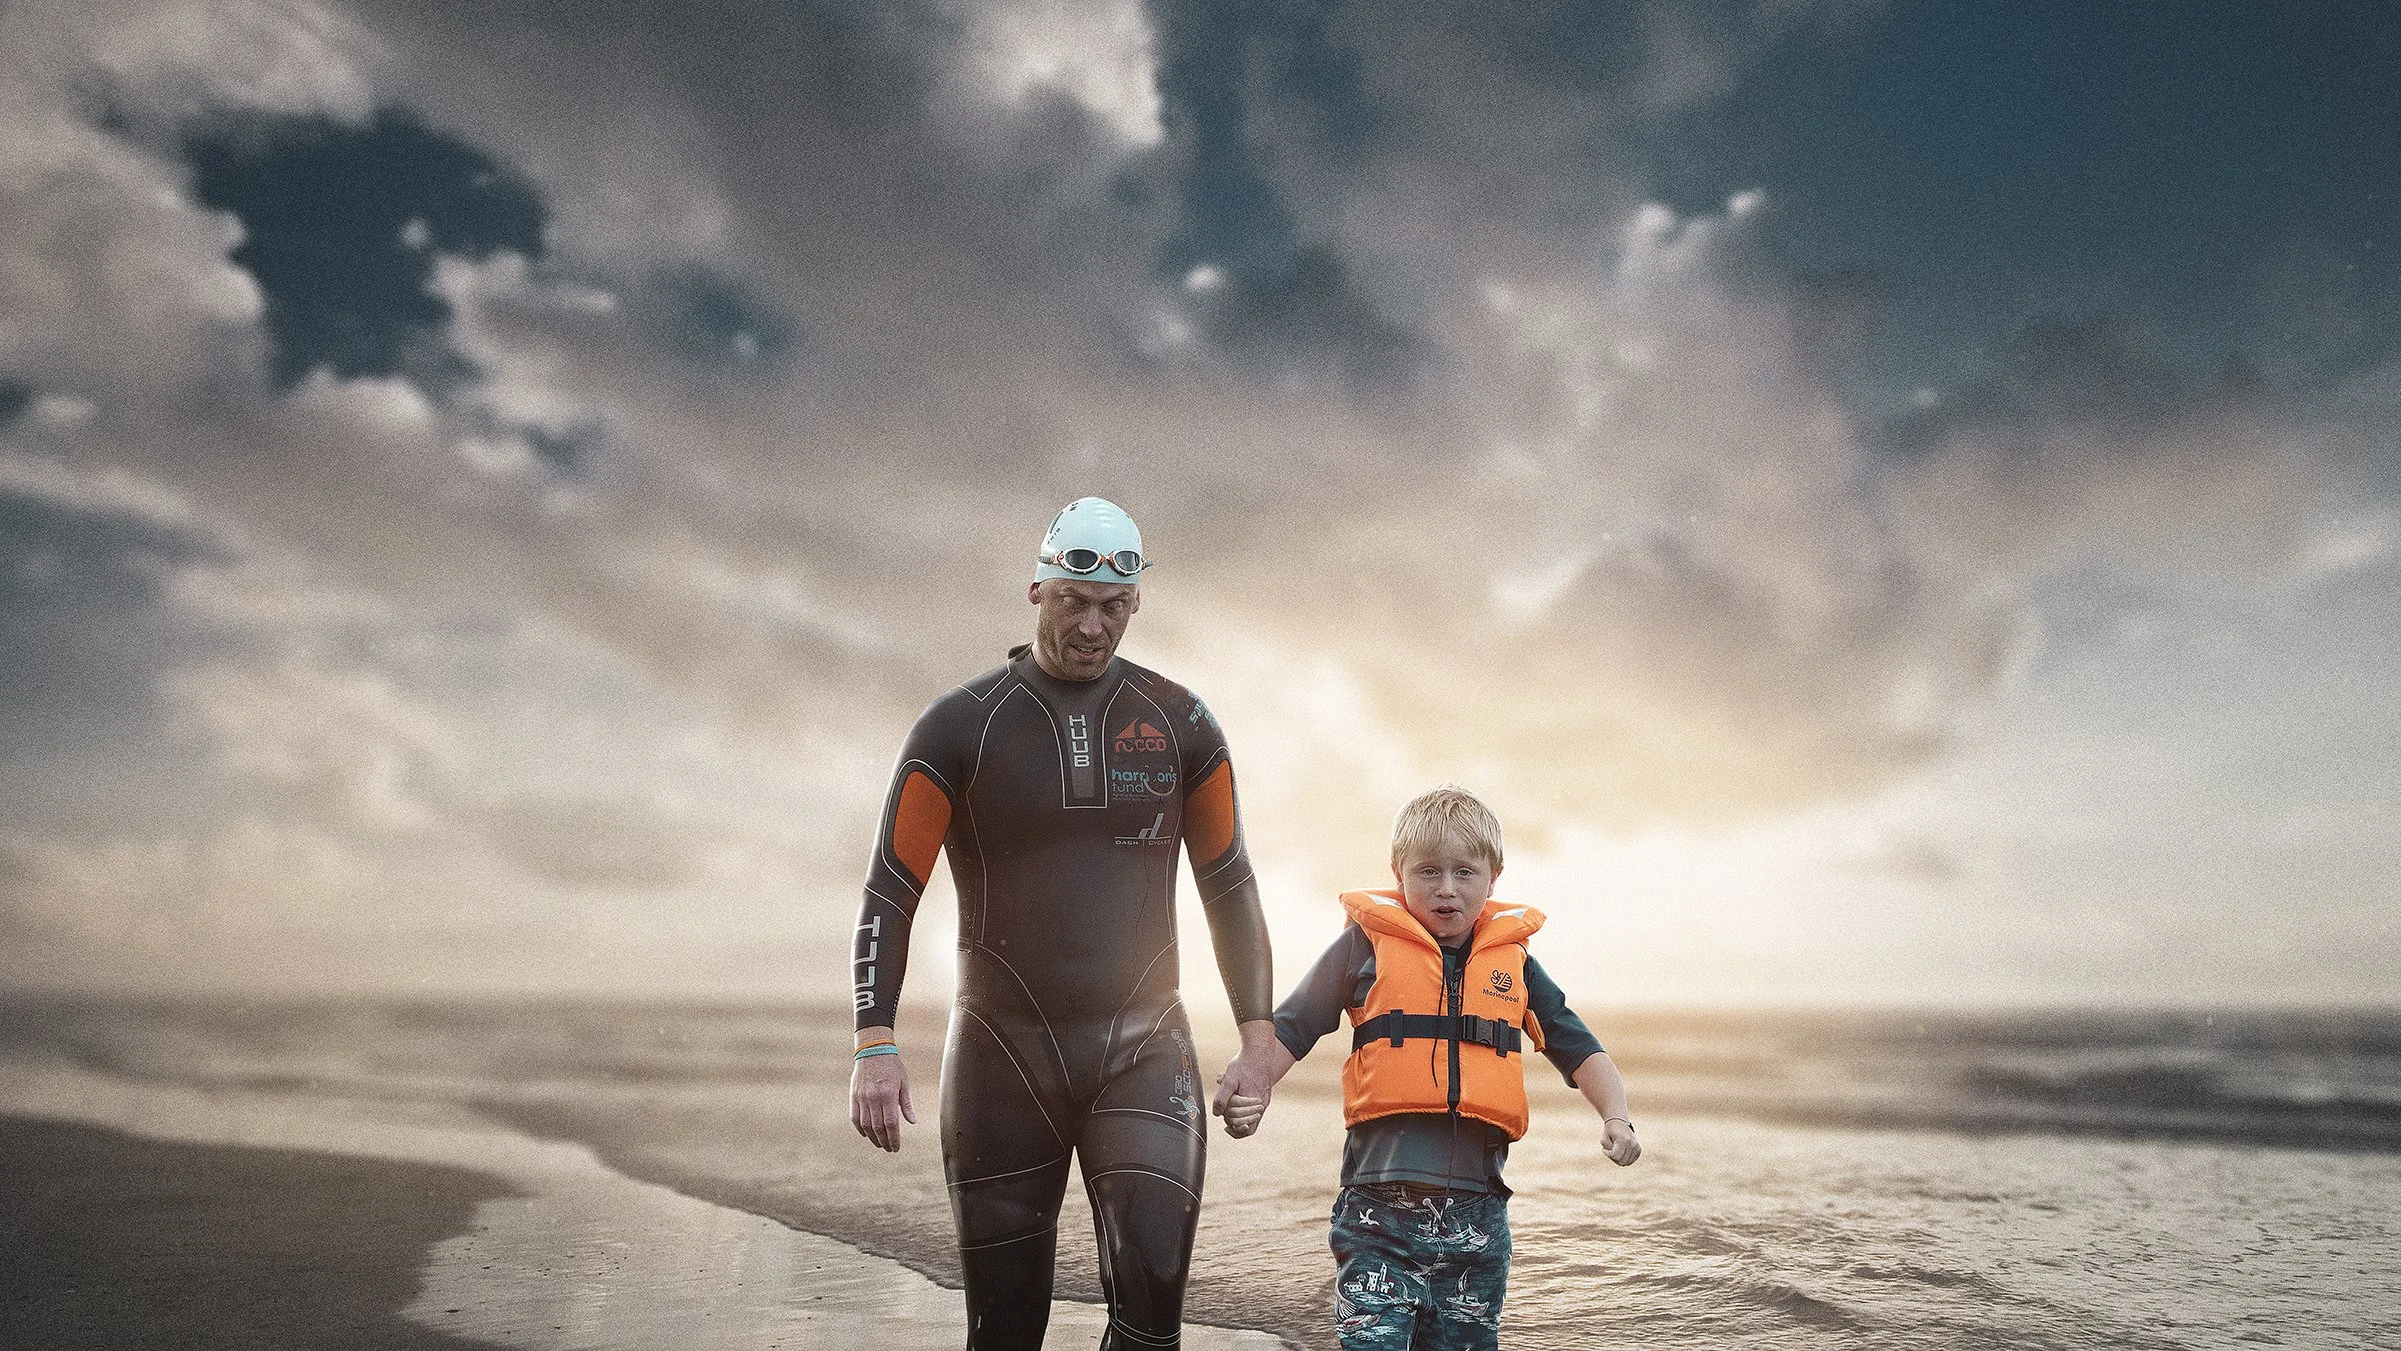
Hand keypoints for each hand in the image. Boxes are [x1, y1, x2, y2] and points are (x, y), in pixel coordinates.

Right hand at [850, 1039, 914, 1151]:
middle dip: (884, 1141)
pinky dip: (860, 1128)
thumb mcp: (904, 1083)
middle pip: (878, 1128)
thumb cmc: (892, 1065)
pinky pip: (855, 1117)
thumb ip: (906, 1104)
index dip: (893, 1138)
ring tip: (880, 1144)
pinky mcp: (853, 1096)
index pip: (891, 1124)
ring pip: (865, 1125)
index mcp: (888, 1095)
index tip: (896, 1147)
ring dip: (873, 1138)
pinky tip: (866, 1134)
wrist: (873, 1050)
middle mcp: (873, 1098)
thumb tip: (912, 1122)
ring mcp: (861, 1098)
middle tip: (889, 1149)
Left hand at [1210, 1022, 1293, 1138]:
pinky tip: (1234, 1092)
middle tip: (1224, 1111)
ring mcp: (1263, 1099)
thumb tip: (1217, 1113)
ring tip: (1229, 1099)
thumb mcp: (1229, 1080)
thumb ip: (1222, 1098)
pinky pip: (1252, 1106)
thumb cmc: (1244, 1065)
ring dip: (1237, 1110)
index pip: (1248, 1129)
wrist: (1259, 1051)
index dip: (1236, 1132)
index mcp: (1255, 1104)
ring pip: (1249, 1114)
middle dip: (1234, 1120)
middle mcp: (1262, 1105)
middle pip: (1248, 1123)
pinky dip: (1241, 1104)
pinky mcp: (1262, 1093)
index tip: (1226, 1127)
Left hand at [1602, 1116, 1639, 1166]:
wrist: (1619, 1122)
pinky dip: (1625, 1158)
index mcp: (1623, 1140)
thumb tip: (1617, 1159)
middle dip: (1613, 1158)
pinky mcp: (1639, 1149)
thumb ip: (1608, 1151)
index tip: (1604, 1149)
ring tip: (1616, 1150)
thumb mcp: (1604, 1139)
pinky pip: (1630, 1161)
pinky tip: (1621, 1151)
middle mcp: (1632, 1143)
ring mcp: (1637, 1147)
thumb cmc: (1609, 1131)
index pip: (1616, 1157)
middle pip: (1621, 1162)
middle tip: (1610, 1149)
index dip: (1608, 1155)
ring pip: (1626, 1163)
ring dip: (1619, 1158)